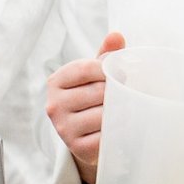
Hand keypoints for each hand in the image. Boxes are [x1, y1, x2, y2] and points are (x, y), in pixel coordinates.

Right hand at [44, 32, 126, 183]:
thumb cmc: (91, 96)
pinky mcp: (77, 147)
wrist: (84, 134)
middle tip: (129, 93)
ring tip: (126, 109)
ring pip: (104, 115)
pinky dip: (119, 130)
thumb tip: (116, 36)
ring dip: (121, 112)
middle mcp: (54, 105)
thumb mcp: (94, 74)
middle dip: (118, 92)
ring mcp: (63, 128)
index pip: (87, 68)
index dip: (109, 69)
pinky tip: (121, 126)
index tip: (121, 73)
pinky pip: (106, 136)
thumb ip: (105, 55)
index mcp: (56, 81)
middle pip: (98, 92)